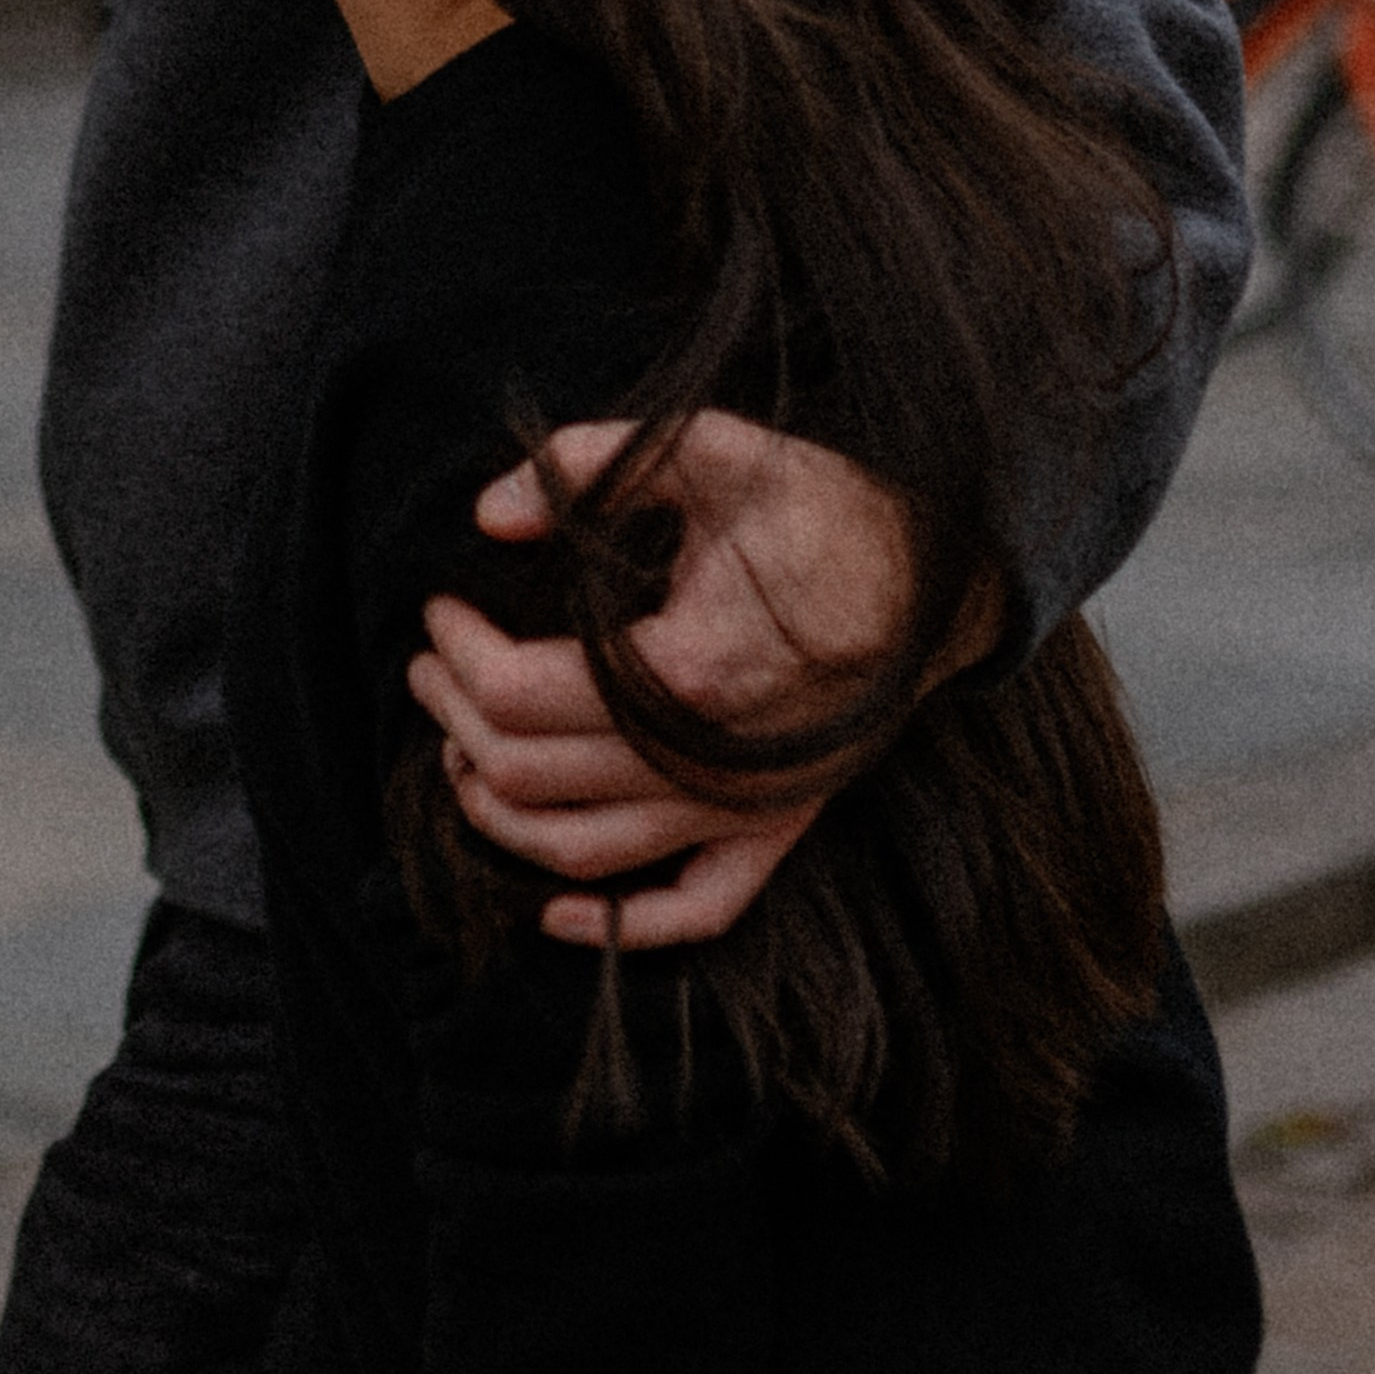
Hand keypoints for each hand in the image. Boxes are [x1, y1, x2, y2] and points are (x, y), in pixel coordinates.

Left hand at [407, 411, 994, 950]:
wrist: (943, 572)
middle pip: (531, 776)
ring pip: (584, 855)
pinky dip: (618, 925)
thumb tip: (490, 515)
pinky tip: (556, 912)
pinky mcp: (778, 827)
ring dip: (499, 816)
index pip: (519, 694)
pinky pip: (693, 910)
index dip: (458, 656)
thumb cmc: (822, 504)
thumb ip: (589, 463)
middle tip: (431, 664)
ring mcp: (748, 807)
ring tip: (458, 748)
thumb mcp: (709, 447)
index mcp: (688, 671)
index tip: (438, 610)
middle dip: (457, 720)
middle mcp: (712, 762)